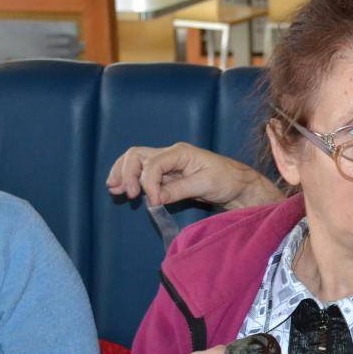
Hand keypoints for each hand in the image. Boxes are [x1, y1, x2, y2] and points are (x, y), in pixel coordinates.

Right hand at [106, 142, 283, 209]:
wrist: (239, 186)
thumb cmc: (227, 180)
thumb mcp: (205, 184)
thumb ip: (179, 190)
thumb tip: (155, 198)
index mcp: (180, 152)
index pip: (153, 163)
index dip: (147, 182)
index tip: (152, 201)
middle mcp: (170, 155)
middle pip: (137, 156)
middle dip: (126, 173)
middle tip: (126, 193)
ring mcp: (167, 165)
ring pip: (136, 163)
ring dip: (123, 174)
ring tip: (113, 189)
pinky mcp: (167, 176)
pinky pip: (143, 174)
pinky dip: (131, 180)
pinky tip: (121, 189)